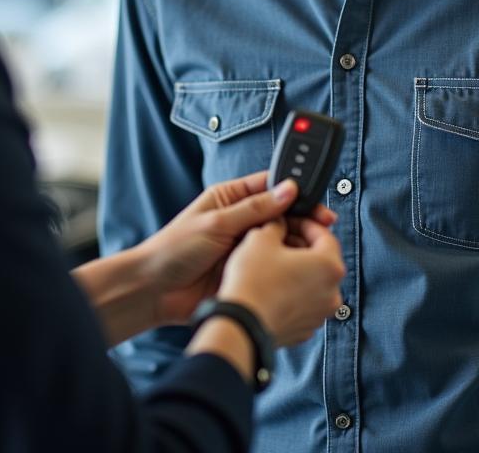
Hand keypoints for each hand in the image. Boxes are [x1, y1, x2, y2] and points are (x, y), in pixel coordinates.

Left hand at [137, 170, 336, 326]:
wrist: (154, 291)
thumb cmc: (174, 249)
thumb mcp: (216, 223)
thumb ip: (254, 208)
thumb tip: (287, 189)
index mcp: (230, 198)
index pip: (269, 187)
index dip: (294, 192)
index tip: (315, 200)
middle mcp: (241, 221)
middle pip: (281, 215)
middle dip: (302, 220)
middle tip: (324, 228)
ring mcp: (245, 248)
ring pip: (281, 243)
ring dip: (297, 245)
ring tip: (313, 250)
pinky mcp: (247, 272)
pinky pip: (274, 267)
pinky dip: (288, 268)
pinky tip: (299, 270)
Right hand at [217, 216, 344, 347]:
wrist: (240, 325)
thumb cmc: (254, 280)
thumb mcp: (261, 238)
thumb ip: (277, 224)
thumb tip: (280, 223)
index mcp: (329, 266)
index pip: (325, 235)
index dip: (305, 223)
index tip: (290, 221)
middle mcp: (333, 293)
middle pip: (321, 260)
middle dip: (301, 247)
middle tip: (279, 240)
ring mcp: (320, 315)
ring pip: (313, 283)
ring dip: (297, 271)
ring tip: (272, 264)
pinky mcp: (305, 329)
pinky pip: (303, 303)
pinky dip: (292, 293)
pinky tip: (271, 287)